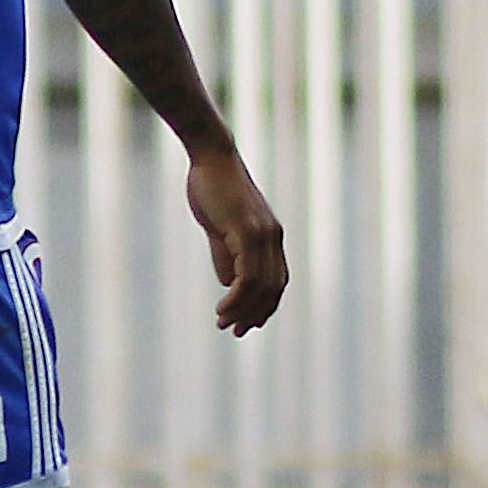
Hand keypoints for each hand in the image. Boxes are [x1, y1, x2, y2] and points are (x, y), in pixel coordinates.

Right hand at [186, 145, 288, 335]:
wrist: (210, 156)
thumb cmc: (212, 188)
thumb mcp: (220, 228)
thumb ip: (226, 254)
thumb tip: (230, 284)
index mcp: (270, 237)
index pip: (277, 281)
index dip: (265, 306)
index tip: (246, 323)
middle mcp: (273, 238)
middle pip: (274, 289)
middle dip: (255, 315)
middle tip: (234, 331)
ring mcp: (262, 234)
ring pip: (261, 286)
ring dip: (243, 310)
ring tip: (224, 322)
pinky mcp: (247, 231)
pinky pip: (247, 275)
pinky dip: (237, 297)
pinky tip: (223, 307)